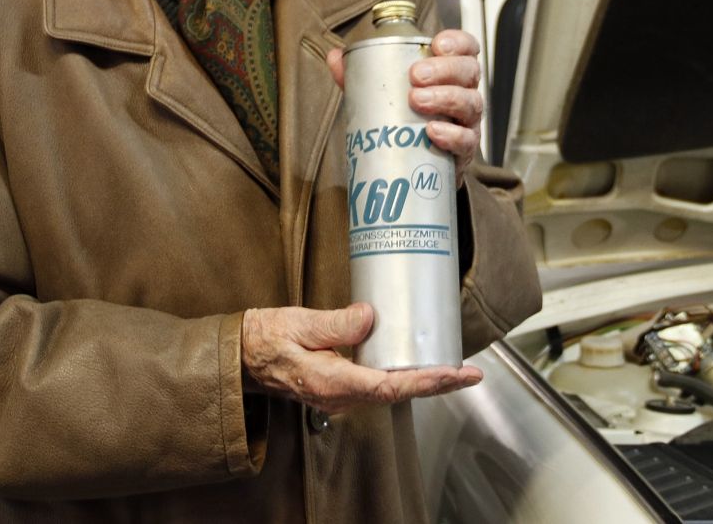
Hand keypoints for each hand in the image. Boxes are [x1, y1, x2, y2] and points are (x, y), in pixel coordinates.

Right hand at [241, 304, 482, 414]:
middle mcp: (339, 395)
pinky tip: (419, 366)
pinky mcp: (339, 386)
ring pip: (390, 391)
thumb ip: (333, 323)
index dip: (426, 381)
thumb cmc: (264, 338)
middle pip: (398, 393)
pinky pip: (378, 385)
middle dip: (436, 384)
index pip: (389, 386)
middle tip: (471, 374)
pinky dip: (404, 377)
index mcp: (331, 381)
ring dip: (423, 382)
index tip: (455, 374)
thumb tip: (369, 317)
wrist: (241, 355)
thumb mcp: (296, 322)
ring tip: (455, 371)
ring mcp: (339, 394)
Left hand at [327, 28, 483, 170]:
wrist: (416, 168)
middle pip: (468, 72)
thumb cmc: (405, 121)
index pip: (466, 49)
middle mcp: (465, 93)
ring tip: (417, 100)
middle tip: (415, 76)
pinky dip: (452, 135)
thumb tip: (335, 57)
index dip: (457, 42)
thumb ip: (361, 76)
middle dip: (444, 69)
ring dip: (446, 98)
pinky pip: (467, 141)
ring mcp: (467, 123)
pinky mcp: (464, 151)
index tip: (436, 44)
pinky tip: (432, 132)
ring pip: (470, 103)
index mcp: (450, 74)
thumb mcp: (383, 95)